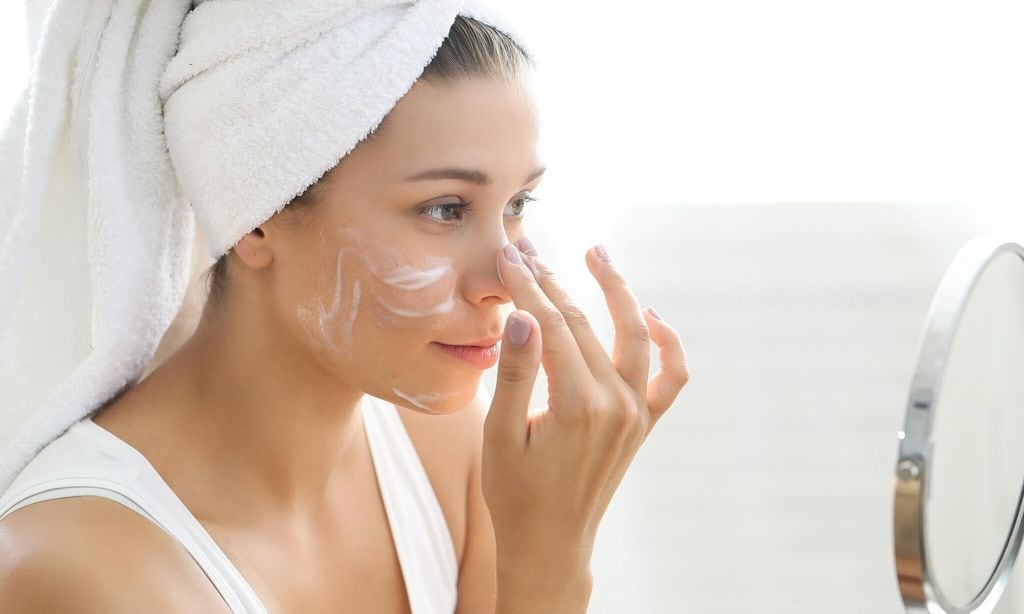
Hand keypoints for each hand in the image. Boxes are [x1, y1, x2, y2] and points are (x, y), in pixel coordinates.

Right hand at [482, 237, 688, 579]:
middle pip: (582, 324)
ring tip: (597, 253)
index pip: (549, 326)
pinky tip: (650, 316)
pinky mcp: (643, 423)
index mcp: (576, 406)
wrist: (551, 542)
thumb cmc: (515, 493)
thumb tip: (522, 316)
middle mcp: (615, 404)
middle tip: (528, 249)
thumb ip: (515, 373)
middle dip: (552, 282)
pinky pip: (672, 377)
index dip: (527, 287)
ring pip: (632, 335)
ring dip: (617, 291)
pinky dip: (668, 343)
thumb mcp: (499, 436)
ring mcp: (635, 413)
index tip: (509, 256)